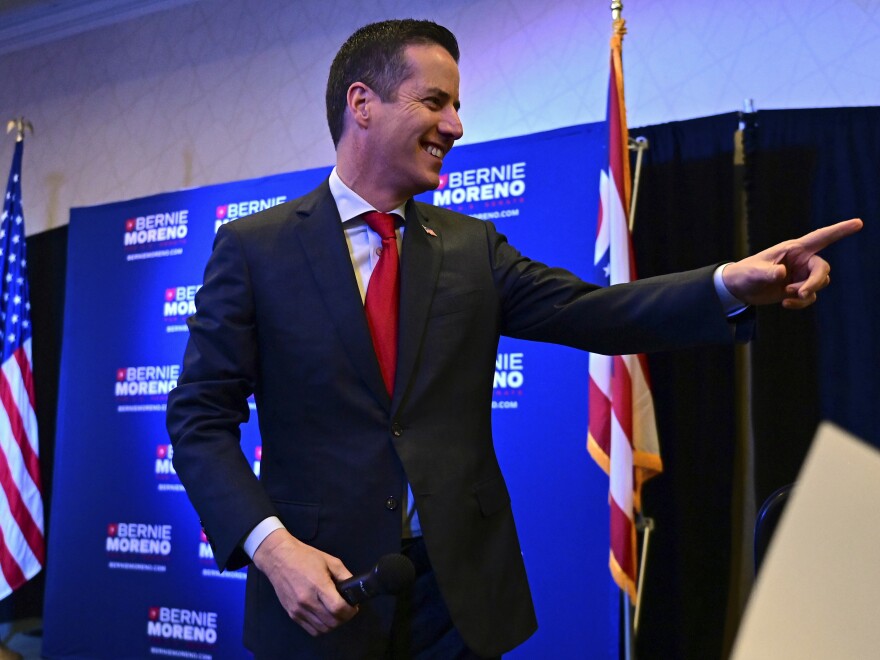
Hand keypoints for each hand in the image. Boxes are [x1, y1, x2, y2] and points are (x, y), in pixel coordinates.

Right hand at [253, 528, 357, 635]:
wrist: (278, 558)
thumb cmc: (305, 557)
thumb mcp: (330, 561)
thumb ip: (344, 575)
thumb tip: (354, 590)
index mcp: (318, 585)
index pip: (338, 608)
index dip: (350, 611)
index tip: (353, 606)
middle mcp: (307, 601)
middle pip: (332, 622)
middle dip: (344, 618)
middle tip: (346, 610)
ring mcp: (298, 610)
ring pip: (322, 629)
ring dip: (333, 624)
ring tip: (335, 614)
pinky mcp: (292, 615)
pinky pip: (311, 630)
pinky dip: (321, 627)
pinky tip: (324, 617)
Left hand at [722, 218, 862, 308]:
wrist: (738, 288)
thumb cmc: (744, 273)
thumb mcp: (753, 272)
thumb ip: (767, 273)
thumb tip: (782, 274)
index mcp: (793, 249)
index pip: (820, 237)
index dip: (839, 230)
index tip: (858, 223)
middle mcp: (801, 260)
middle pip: (822, 269)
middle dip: (814, 282)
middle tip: (801, 292)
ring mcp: (801, 275)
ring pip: (819, 283)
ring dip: (806, 292)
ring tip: (786, 295)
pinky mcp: (798, 288)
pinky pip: (810, 296)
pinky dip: (801, 302)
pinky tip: (785, 303)